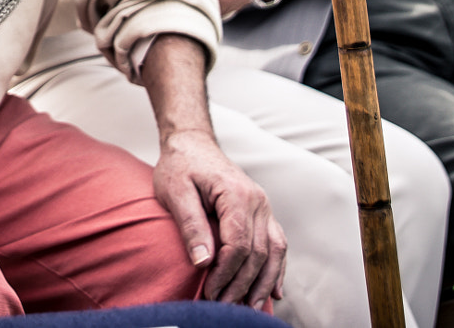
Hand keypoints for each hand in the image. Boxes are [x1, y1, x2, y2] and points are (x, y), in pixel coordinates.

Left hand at [152, 130, 286, 310]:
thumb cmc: (180, 166)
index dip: (226, 273)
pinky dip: (276, 269)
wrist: (192, 144)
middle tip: (224, 308)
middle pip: (258, 252)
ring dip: (263, 283)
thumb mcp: (175, 192)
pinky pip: (277, 244)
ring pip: (274, 251)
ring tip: (250, 308)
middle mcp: (258, 201)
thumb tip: (203, 262)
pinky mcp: (263, 213)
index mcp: (236, 194)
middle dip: (242, 285)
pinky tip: (273, 291)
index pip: (238, 244)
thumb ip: (191, 225)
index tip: (210, 293)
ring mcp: (264, 207)